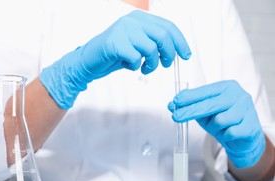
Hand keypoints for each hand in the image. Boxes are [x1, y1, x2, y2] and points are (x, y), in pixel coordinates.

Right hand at [40, 10, 190, 109]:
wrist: (88, 61)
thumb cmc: (114, 55)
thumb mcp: (136, 45)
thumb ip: (152, 42)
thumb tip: (174, 51)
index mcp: (139, 18)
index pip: (167, 26)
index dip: (179, 41)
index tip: (185, 55)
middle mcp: (131, 20)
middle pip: (163, 35)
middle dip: (169, 53)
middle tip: (165, 65)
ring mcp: (122, 30)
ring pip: (150, 48)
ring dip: (152, 64)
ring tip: (145, 69)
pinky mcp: (114, 43)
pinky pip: (135, 57)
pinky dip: (134, 66)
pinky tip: (128, 67)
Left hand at [168, 80, 265, 167]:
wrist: (244, 138)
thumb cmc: (223, 120)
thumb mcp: (205, 112)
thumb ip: (190, 107)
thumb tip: (172, 105)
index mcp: (227, 87)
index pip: (205, 91)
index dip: (190, 97)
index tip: (176, 101)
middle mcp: (239, 95)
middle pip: (210, 104)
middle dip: (190, 111)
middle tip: (176, 117)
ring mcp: (247, 110)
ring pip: (220, 120)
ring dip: (214, 127)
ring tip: (219, 128)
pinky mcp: (251, 126)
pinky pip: (230, 132)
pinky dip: (225, 135)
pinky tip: (229, 133)